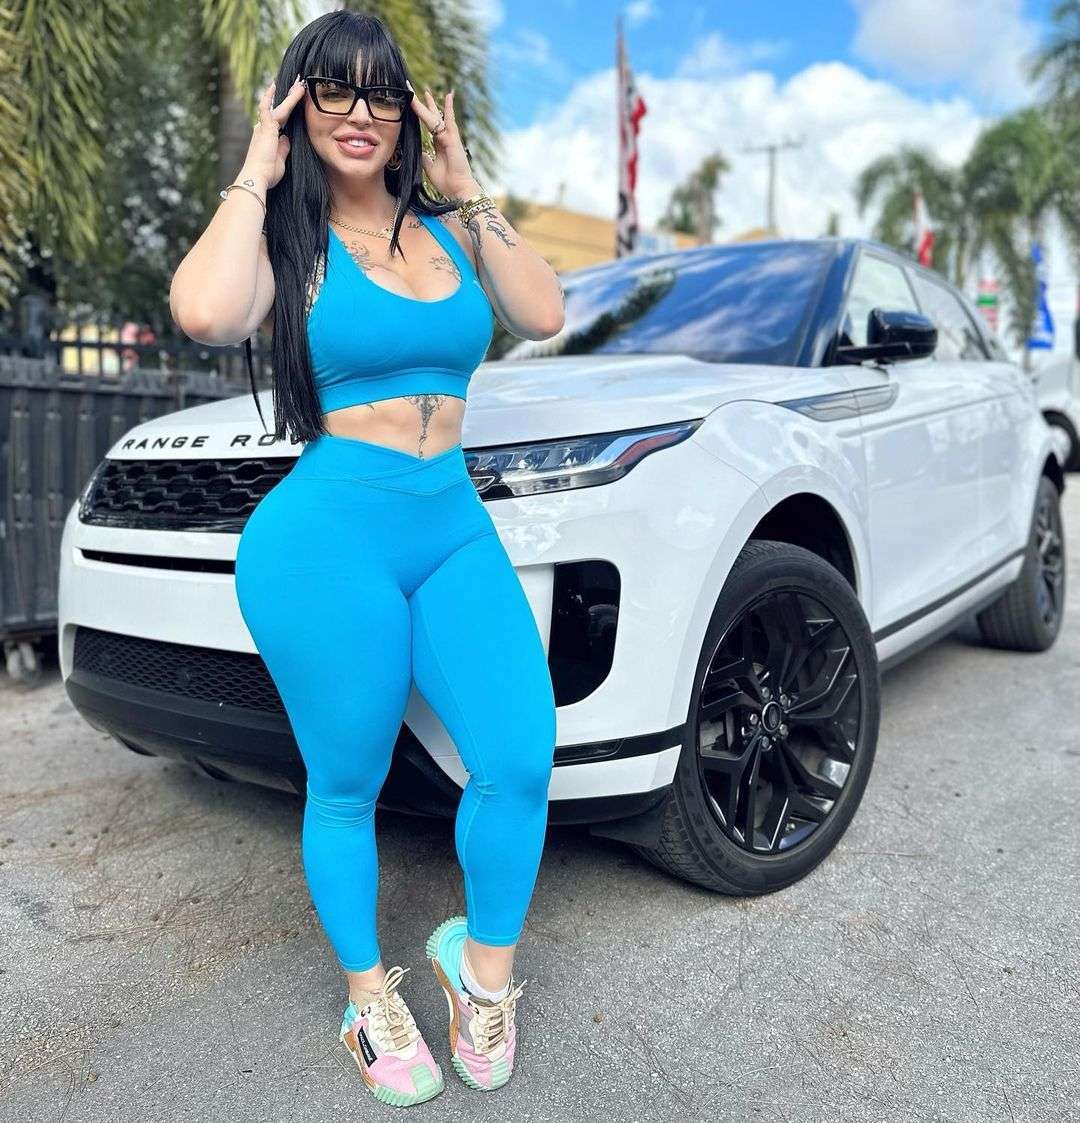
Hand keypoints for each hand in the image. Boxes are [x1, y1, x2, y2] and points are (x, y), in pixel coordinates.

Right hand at [243, 74, 306, 190]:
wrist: (257, 176)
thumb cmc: (267, 173)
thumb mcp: (280, 159)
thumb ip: (284, 147)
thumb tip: (287, 138)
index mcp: (268, 137)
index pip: (282, 120)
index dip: (289, 109)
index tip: (296, 101)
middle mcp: (263, 129)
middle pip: (281, 110)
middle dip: (291, 98)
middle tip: (300, 86)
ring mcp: (263, 127)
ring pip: (279, 107)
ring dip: (290, 96)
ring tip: (301, 85)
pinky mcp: (265, 127)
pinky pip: (267, 107)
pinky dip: (270, 97)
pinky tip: (275, 86)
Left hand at [408, 81, 479, 199]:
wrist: (457, 189)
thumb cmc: (447, 182)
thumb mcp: (429, 168)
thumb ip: (425, 157)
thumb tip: (419, 151)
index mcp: (438, 144)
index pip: (427, 125)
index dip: (419, 115)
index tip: (411, 103)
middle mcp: (443, 138)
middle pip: (432, 117)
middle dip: (423, 104)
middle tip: (413, 91)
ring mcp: (449, 137)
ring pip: (436, 117)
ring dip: (430, 104)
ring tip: (425, 90)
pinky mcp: (453, 139)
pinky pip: (449, 121)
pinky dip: (449, 108)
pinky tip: (448, 96)